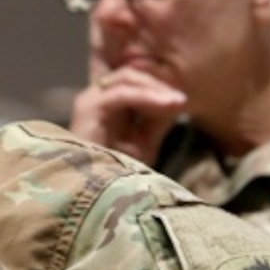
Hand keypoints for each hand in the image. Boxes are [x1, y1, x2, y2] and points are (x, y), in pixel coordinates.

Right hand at [68, 65, 187, 166]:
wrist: (96, 194)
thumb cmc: (116, 173)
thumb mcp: (143, 143)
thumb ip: (157, 120)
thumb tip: (177, 100)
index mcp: (103, 104)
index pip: (131, 80)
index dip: (156, 85)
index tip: (181, 99)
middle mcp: (93, 98)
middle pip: (129, 75)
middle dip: (158, 84)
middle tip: (181, 99)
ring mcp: (88, 101)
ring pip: (126, 79)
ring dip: (155, 88)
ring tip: (178, 101)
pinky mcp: (89, 109)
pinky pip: (122, 94)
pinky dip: (147, 97)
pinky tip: (166, 105)